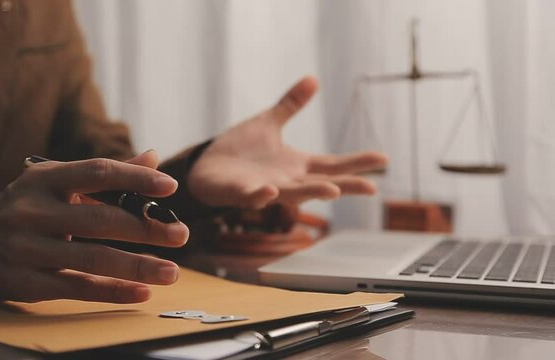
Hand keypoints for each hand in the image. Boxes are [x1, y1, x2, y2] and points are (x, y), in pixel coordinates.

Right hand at [0, 151, 188, 302]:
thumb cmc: (32, 207)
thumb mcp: (59, 183)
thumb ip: (106, 174)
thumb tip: (152, 157)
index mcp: (45, 179)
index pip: (97, 173)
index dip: (136, 179)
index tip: (171, 187)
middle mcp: (32, 210)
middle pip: (100, 219)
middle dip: (146, 228)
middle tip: (181, 234)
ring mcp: (26, 248)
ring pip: (92, 258)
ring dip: (138, 266)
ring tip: (172, 272)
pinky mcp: (25, 282)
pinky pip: (77, 288)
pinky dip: (113, 291)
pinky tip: (142, 292)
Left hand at [188, 76, 387, 208]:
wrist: (206, 167)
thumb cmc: (239, 150)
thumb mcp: (268, 123)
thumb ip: (290, 105)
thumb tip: (313, 79)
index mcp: (296, 165)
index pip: (333, 164)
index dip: (357, 163)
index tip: (383, 159)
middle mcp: (287, 180)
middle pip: (322, 184)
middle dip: (346, 186)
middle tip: (372, 188)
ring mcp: (266, 188)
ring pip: (293, 194)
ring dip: (312, 193)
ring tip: (333, 190)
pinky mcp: (241, 193)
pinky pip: (253, 197)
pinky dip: (262, 196)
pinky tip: (271, 191)